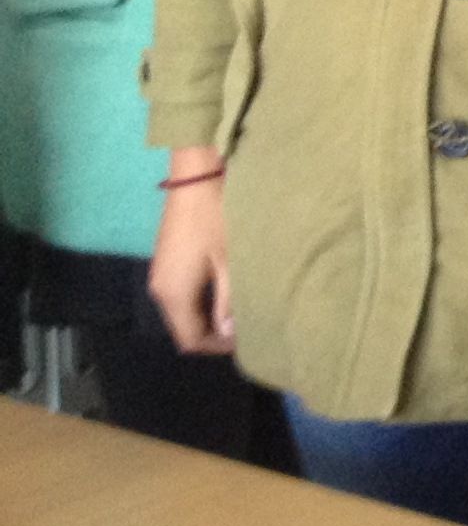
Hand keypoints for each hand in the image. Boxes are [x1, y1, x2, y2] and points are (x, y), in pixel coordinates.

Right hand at [149, 152, 233, 354]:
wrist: (195, 177)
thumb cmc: (217, 217)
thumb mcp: (230, 260)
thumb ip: (229, 300)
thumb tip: (230, 334)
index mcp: (173, 294)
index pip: (189, 340)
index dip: (217, 348)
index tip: (247, 343)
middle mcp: (160, 289)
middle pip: (184, 328)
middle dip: (213, 335)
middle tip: (248, 329)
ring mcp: (161, 273)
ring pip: (183, 311)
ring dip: (208, 317)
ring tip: (241, 312)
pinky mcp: (167, 260)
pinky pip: (182, 294)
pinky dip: (202, 301)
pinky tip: (225, 292)